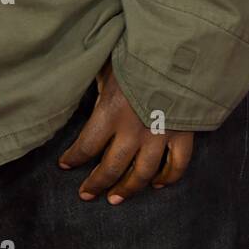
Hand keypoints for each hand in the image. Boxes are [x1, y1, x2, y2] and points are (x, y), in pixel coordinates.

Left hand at [57, 57, 193, 203]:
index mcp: (110, 112)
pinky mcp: (183, 134)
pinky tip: (159, 184)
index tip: (65, 165)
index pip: (86, 145)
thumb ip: (101, 88)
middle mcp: (133, 130)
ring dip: (128, 189)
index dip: (74, 158)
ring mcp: (160, 135)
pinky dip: (169, 177)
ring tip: (116, 199)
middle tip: (86, 194)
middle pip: (111, 167)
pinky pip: (177, 165)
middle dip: (97, 183)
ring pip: (142, 174)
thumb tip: (91, 98)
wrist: (178, 50)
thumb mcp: (107, 66)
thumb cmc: (137, 53)